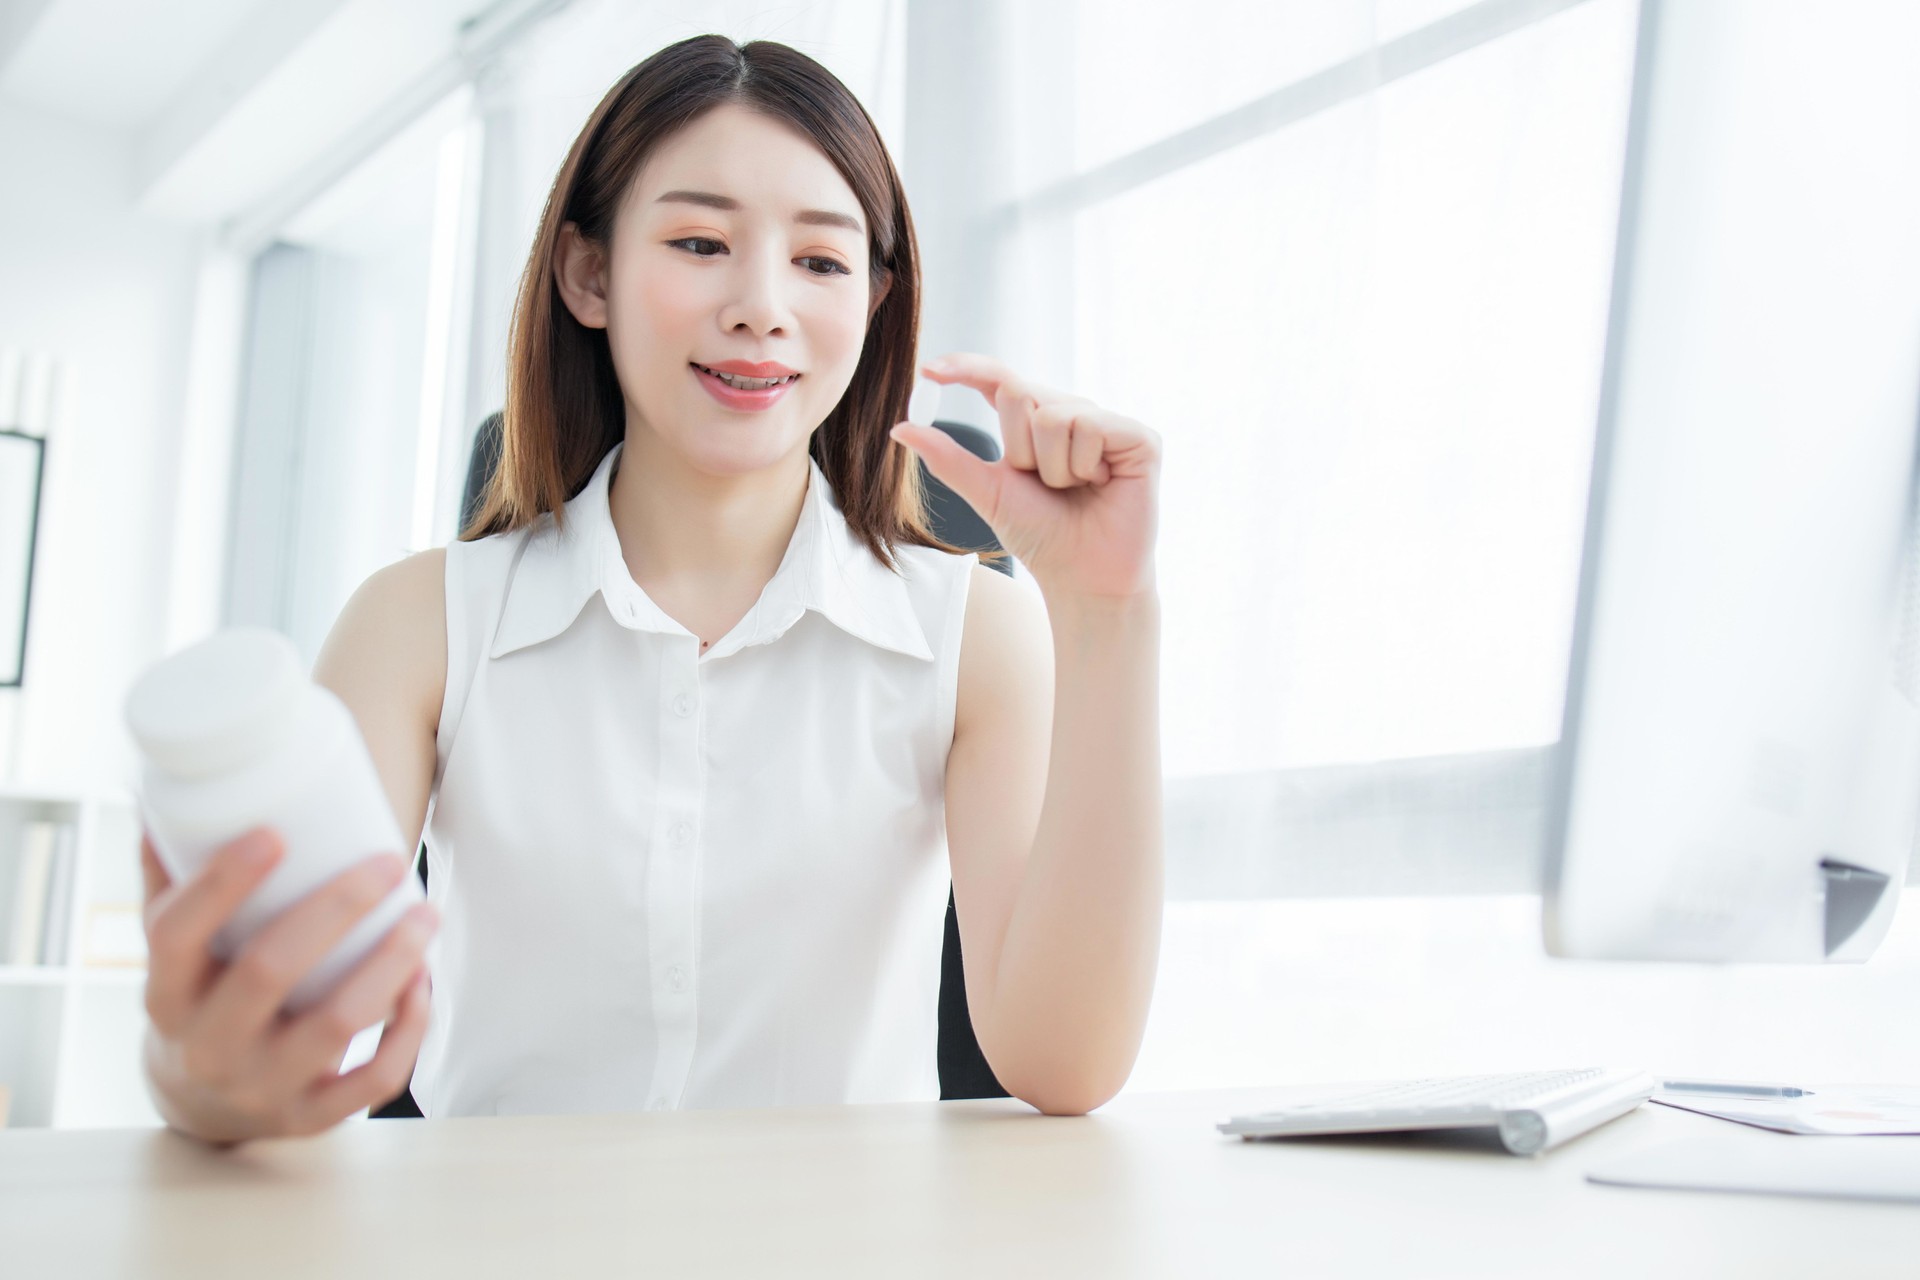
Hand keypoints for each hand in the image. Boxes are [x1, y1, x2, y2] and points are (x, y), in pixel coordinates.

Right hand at [139, 827, 437, 1143]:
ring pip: (335, 1027)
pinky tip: (424, 982)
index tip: (275, 833)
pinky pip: (372, 1079)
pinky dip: (409, 1030)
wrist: (199, 1102)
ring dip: (390, 965)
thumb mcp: (176, 948)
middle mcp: (206, 1044)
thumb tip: (164, 791)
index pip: (177, 934)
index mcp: (166, 992)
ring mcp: (260, 1086)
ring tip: (425, 914)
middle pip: (268, 971)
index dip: (222, 884)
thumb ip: (173, 876)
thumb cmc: (201, 995)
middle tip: (391, 862)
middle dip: (337, 909)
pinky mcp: (310, 1117)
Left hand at [890, 353, 1160, 600]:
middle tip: (1043, 485)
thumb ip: (949, 459)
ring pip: (1054, 414)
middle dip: (1018, 450)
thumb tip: (900, 427)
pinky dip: (1083, 466)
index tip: (931, 372)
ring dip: (1053, 467)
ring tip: (1074, 490)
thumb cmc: (1041, 537)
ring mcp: (1105, 422)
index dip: (966, 368)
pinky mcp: (1138, 437)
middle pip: (1019, 392)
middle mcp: (1070, 412)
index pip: (998, 379)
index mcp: (1034, 422)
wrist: (1082, 577)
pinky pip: (1091, 425)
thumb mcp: (987, 493)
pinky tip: (1100, 485)